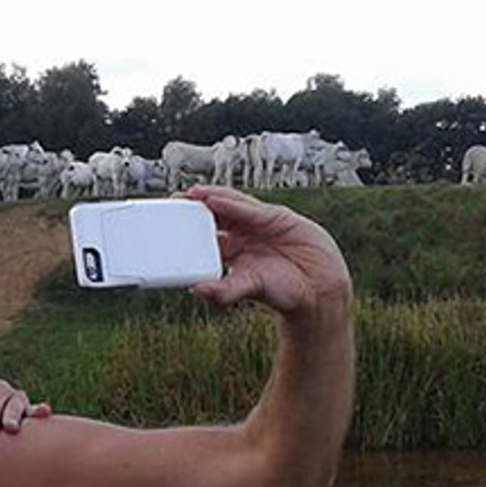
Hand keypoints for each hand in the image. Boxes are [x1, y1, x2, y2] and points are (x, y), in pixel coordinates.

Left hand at [184, 186, 351, 315]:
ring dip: (210, 198)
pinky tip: (216, 199)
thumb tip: (196, 290)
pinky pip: (250, 207)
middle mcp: (241, 236)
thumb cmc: (283, 291)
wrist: (318, 288)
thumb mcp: (247, 289)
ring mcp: (257, 224)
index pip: (203, 235)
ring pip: (229, 206)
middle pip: (213, 216)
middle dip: (194, 207)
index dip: (186, 228)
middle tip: (174, 201)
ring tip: (191, 194)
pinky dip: (232, 203)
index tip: (167, 223)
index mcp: (230, 253)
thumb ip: (223, 291)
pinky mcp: (275, 217)